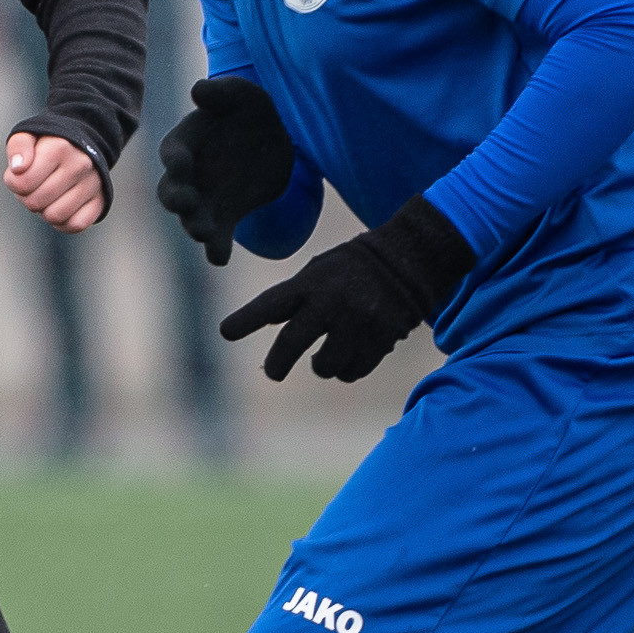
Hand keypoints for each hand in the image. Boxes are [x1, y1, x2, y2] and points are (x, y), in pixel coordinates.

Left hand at [5, 130, 104, 232]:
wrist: (81, 146)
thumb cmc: (47, 144)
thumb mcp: (28, 135)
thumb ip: (18, 146)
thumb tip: (18, 168)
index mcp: (59, 148)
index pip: (23, 183)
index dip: (14, 183)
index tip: (20, 174)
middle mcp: (80, 165)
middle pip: (36, 203)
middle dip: (27, 198)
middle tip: (34, 186)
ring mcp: (93, 184)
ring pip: (55, 216)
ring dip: (44, 211)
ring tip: (47, 195)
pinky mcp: (101, 201)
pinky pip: (76, 225)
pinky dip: (63, 222)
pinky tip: (60, 207)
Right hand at [153, 76, 297, 266]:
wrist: (276, 137)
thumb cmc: (250, 110)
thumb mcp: (241, 93)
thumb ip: (220, 92)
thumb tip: (198, 91)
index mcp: (185, 143)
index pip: (172, 153)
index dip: (175, 160)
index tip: (182, 164)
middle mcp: (188, 176)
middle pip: (172, 192)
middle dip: (176, 200)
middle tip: (187, 204)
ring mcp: (205, 198)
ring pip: (191, 219)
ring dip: (194, 227)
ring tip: (204, 233)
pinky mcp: (225, 215)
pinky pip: (217, 236)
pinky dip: (216, 249)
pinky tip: (219, 257)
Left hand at [217, 197, 477, 381]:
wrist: (408, 260)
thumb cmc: (352, 268)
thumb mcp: (318, 270)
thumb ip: (293, 297)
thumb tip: (268, 325)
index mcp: (310, 282)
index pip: (271, 304)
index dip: (246, 319)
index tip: (225, 333)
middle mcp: (331, 303)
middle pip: (291, 344)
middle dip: (277, 363)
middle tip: (273, 372)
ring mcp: (356, 323)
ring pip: (324, 366)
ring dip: (319, 366)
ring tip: (322, 356)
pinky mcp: (379, 341)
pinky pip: (352, 372)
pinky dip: (346, 370)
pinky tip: (347, 356)